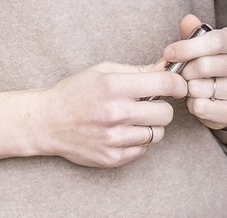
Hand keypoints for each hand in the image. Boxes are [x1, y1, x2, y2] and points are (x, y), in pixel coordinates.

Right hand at [27, 61, 185, 167]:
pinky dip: (139, 141)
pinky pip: (143, 149)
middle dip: (163, 106)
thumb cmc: (75, 92)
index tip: (179, 85)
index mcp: (114, 87)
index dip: (178, 83)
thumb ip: (137, 71)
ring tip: (135, 119)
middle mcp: (116, 114)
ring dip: (151, 125)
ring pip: (157, 133)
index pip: (164, 84)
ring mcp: (114, 139)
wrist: (47, 122)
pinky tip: (124, 132)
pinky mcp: (112, 158)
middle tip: (150, 104)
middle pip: (165, 113)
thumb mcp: (103, 71)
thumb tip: (167, 67)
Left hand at [163, 14, 226, 132]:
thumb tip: (188, 20)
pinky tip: (197, 99)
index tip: (169, 53)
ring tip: (191, 86)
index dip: (187, 47)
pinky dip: (192, 104)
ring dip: (188, 89)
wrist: (226, 94)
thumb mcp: (203, 44)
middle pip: (204, 66)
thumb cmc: (210, 62)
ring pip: (200, 88)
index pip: (214, 41)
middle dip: (184, 71)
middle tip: (181, 73)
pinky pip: (202, 107)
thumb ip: (193, 31)